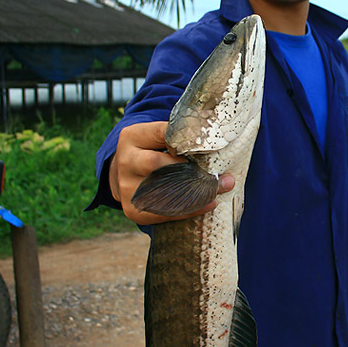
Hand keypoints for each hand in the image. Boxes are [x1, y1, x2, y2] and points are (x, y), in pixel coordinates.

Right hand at [108, 121, 233, 223]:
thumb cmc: (150, 151)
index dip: (185, 140)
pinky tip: (210, 203)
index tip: (210, 144)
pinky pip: (164, 212)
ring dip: (196, 191)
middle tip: (218, 171)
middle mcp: (126, 161)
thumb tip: (215, 135)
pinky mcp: (132, 210)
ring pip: (163, 191)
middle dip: (190, 168)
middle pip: (157, 164)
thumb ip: (176, 135)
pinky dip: (189, 210)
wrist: (125, 175)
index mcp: (132, 137)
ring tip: (222, 187)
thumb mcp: (155, 136)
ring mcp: (127, 188)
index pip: (162, 134)